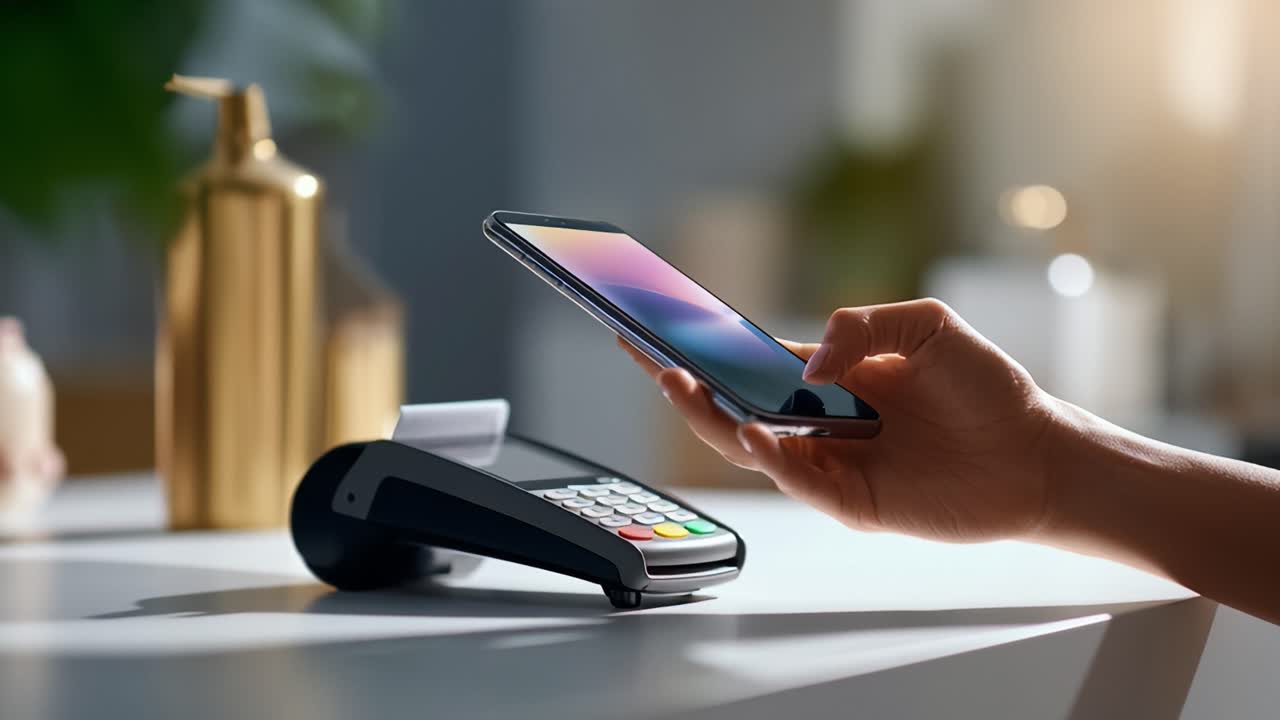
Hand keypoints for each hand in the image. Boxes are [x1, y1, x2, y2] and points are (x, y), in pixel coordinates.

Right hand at [619, 298, 1059, 542]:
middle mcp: (820, 424)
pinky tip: (751, 430)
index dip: (704, 347)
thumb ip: (863, 326)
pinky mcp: (853, 503)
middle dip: (685, 384)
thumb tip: (807, 360)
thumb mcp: (927, 326)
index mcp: (829, 380)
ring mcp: (832, 464)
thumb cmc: (986, 388)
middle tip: (647, 355)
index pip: (749, 363)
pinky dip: (770, 458)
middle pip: (734, 407)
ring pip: (752, 448)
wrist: (1036, 452)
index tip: (656, 324)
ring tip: (682, 385)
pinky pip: (798, 481)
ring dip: (712, 418)